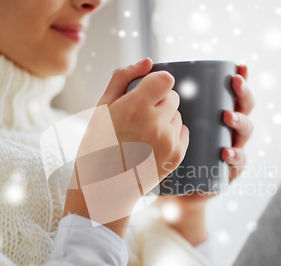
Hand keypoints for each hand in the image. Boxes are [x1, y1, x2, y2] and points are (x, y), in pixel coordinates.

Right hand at [64, 58, 189, 237]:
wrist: (103, 188)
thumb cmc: (98, 146)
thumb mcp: (102, 108)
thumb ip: (123, 78)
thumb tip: (147, 61)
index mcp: (135, 107)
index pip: (166, 79)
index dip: (156, 83)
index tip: (146, 92)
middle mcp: (156, 123)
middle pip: (174, 96)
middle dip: (160, 102)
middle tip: (140, 118)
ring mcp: (169, 142)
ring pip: (178, 115)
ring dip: (166, 119)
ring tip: (144, 135)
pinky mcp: (177, 156)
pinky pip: (183, 132)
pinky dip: (171, 135)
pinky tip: (152, 145)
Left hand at [157, 64, 254, 244]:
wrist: (162, 188)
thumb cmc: (153, 147)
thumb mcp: (148, 116)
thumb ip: (145, 89)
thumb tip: (148, 62)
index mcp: (213, 113)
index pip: (231, 92)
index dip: (240, 78)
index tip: (238, 67)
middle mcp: (226, 129)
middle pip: (244, 107)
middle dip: (243, 93)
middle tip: (235, 84)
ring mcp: (230, 149)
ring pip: (245, 132)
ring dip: (240, 122)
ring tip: (228, 117)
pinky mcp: (227, 172)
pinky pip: (238, 164)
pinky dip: (235, 157)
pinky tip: (226, 152)